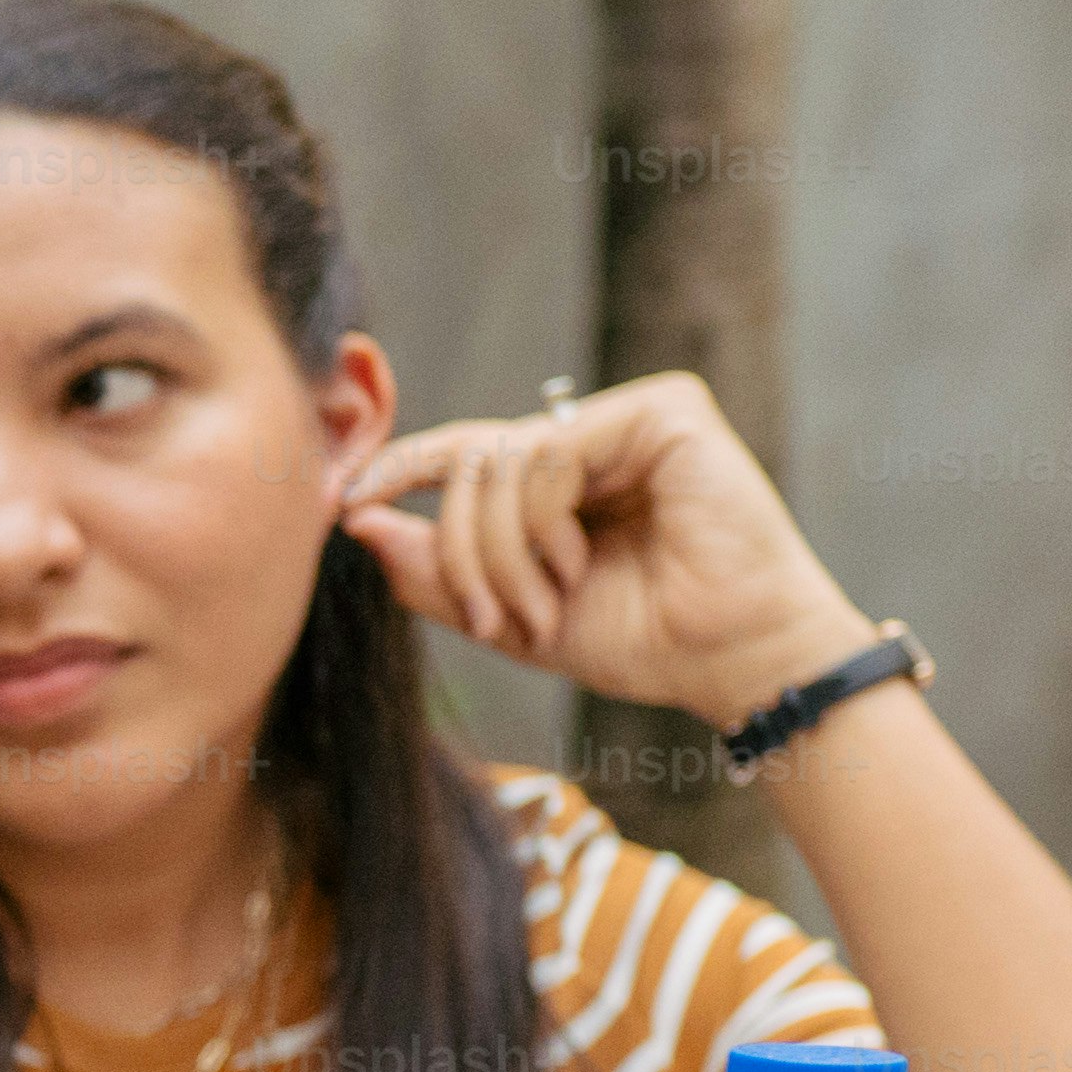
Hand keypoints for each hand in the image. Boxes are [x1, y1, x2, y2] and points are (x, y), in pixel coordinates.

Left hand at [338, 374, 878, 729]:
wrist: (730, 660)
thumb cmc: (639, 639)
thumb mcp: (506, 613)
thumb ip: (432, 569)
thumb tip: (357, 516)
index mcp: (561, 477)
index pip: (461, 454)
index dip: (397, 471)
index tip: (342, 507)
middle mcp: (594, 436)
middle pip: (468, 462)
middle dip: (461, 552)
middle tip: (492, 620)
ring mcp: (631, 417)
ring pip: (499, 460)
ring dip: (499, 552)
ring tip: (543, 606)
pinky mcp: (666, 411)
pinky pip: (549, 452)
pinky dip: (542, 522)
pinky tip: (579, 562)